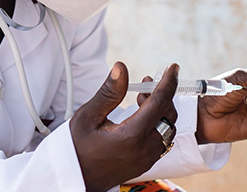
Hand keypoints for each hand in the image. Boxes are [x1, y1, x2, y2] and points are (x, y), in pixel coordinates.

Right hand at [70, 62, 178, 191]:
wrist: (72, 178)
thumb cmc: (76, 148)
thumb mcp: (88, 116)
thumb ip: (109, 92)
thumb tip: (121, 68)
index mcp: (131, 135)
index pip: (160, 102)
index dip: (169, 82)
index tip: (173, 68)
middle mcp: (144, 149)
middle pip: (168, 114)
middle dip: (162, 94)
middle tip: (146, 83)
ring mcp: (147, 159)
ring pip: (169, 128)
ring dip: (161, 110)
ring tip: (141, 100)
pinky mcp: (145, 164)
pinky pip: (163, 140)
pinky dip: (159, 124)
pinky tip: (143, 117)